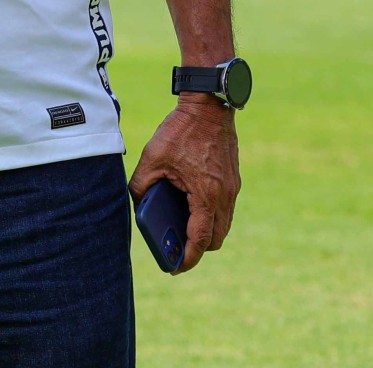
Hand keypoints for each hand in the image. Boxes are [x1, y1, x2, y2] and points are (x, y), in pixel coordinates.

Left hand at [128, 95, 240, 273]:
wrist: (209, 105)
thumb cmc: (180, 131)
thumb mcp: (152, 158)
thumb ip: (142, 185)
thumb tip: (140, 202)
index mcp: (205, 195)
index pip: (200, 240)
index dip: (187, 258)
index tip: (175, 267)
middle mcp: (224, 196)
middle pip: (216, 239)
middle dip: (197, 249)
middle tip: (177, 248)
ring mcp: (232, 188)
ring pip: (223, 224)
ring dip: (206, 232)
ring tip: (183, 229)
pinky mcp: (233, 179)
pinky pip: (225, 208)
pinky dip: (211, 215)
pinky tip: (191, 205)